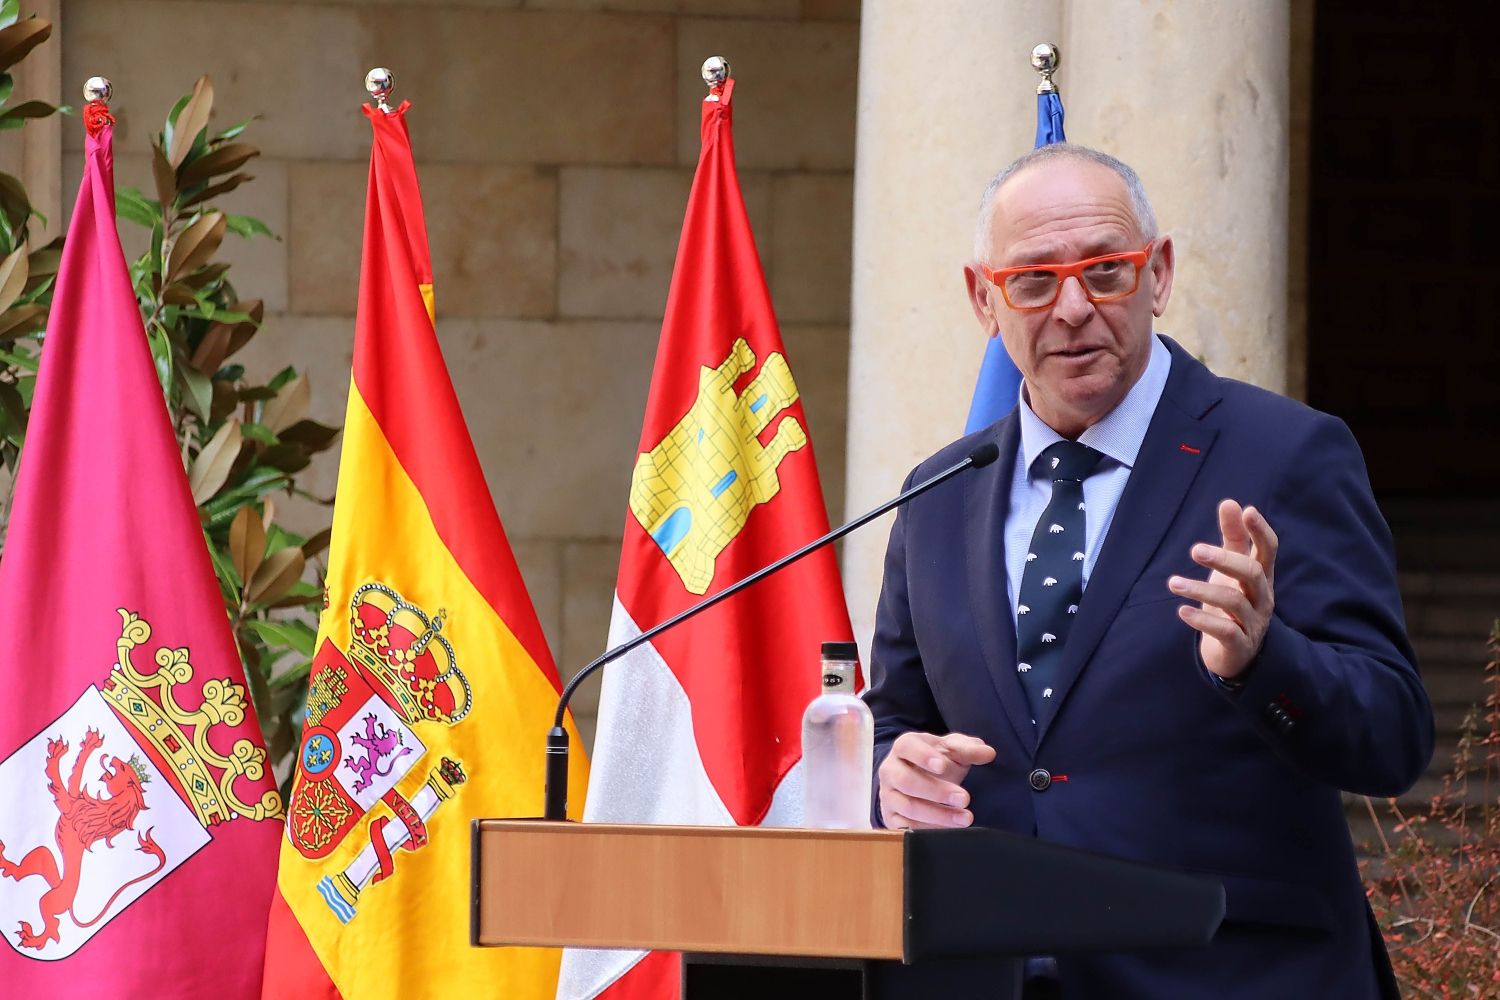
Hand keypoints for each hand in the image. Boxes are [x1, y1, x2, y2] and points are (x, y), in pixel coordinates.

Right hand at [878, 731, 995, 828]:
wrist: (920, 777)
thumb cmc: (937, 760)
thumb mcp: (953, 750)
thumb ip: (969, 749)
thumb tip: (988, 753)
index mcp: (903, 747)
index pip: (907, 747)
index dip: (923, 756)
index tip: (943, 765)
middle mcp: (890, 770)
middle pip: (906, 781)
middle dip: (937, 791)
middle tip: (965, 798)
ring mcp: (888, 795)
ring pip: (908, 807)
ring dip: (938, 815)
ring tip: (965, 818)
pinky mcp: (890, 817)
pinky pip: (905, 827)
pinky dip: (928, 830)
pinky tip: (949, 831)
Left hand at [1169, 498, 1277, 679]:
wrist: (1235, 654)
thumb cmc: (1232, 603)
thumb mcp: (1231, 570)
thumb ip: (1233, 538)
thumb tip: (1231, 502)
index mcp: (1261, 576)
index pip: (1269, 550)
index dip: (1261, 530)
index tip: (1247, 510)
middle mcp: (1262, 597)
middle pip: (1253, 573)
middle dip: (1225, 559)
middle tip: (1194, 550)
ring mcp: (1253, 622)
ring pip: (1234, 601)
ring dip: (1201, 590)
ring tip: (1173, 583)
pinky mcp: (1240, 644)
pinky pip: (1226, 630)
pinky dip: (1203, 621)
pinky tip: (1181, 611)